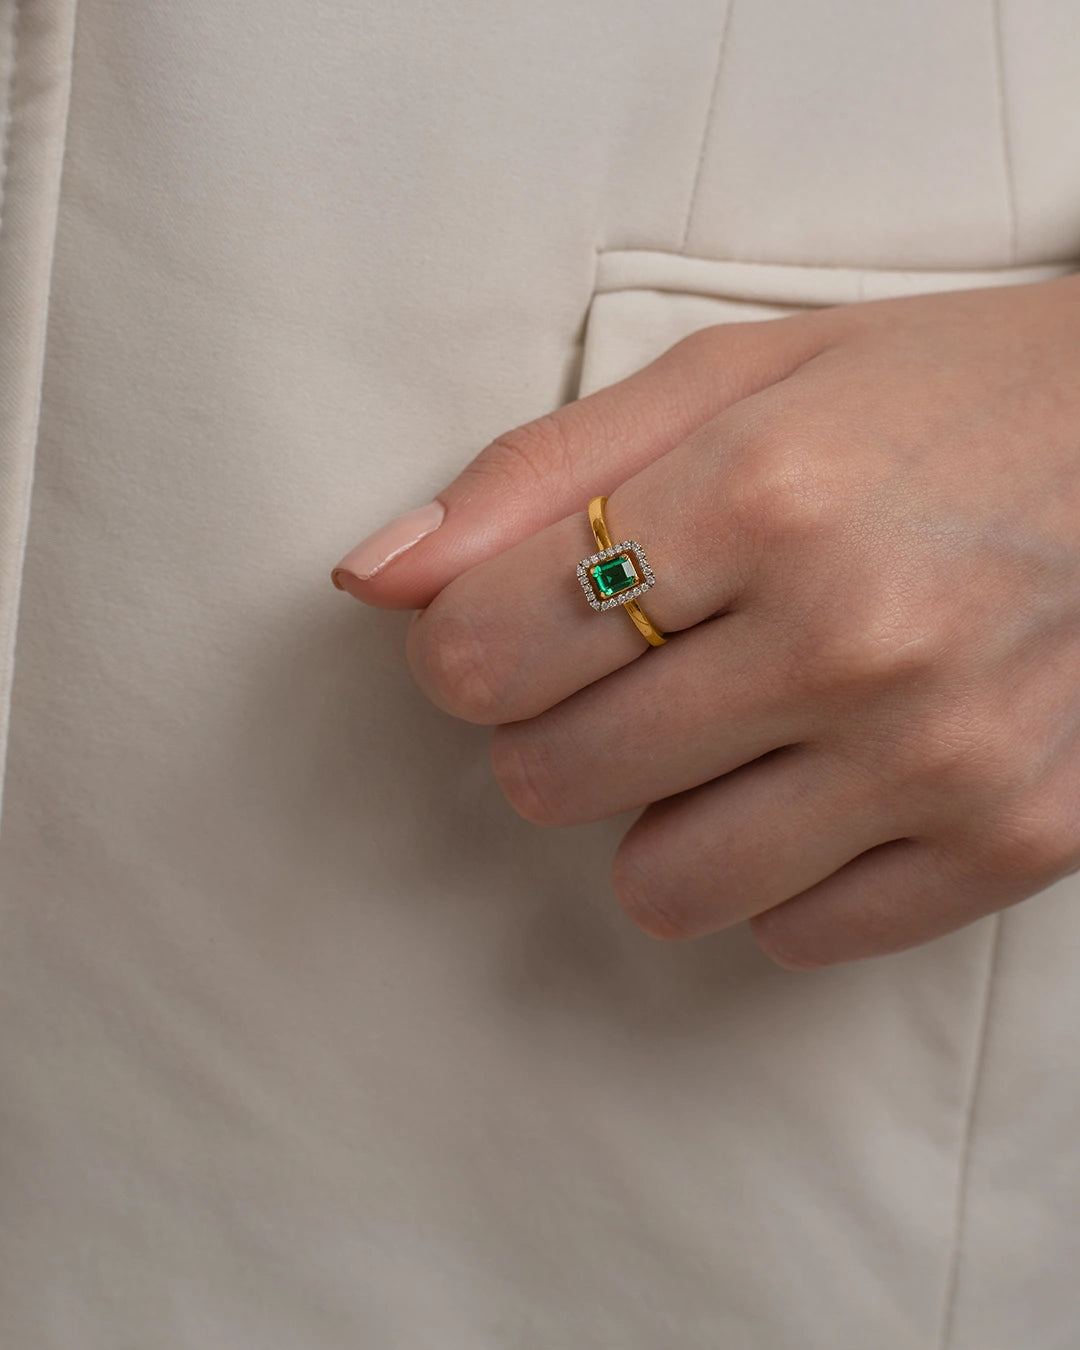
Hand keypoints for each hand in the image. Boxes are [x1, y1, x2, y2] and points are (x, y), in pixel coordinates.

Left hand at [331, 275, 1079, 967]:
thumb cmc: (935, 395)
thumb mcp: (735, 378)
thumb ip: (538, 472)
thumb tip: (372, 575)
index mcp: (763, 495)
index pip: (486, 651)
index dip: (467, 649)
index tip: (511, 629)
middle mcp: (850, 639)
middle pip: (551, 779)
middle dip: (558, 725)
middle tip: (641, 661)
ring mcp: (940, 759)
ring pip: (660, 887)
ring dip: (656, 815)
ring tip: (730, 730)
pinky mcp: (1013, 841)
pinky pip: (795, 932)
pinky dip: (778, 868)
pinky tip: (823, 780)